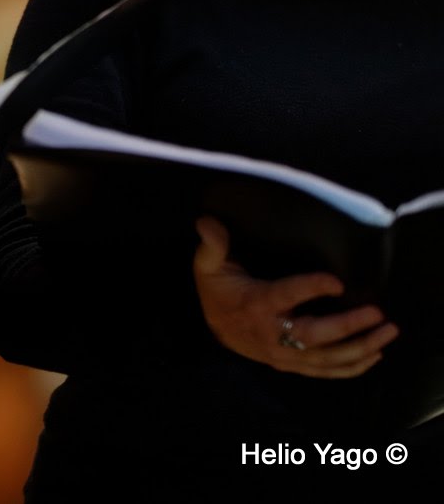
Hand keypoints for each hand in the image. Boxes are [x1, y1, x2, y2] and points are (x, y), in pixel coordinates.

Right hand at [193, 216, 397, 377]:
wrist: (214, 328)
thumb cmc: (217, 290)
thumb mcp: (208, 265)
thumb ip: (212, 245)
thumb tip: (207, 222)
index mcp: (255, 304)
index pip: (287, 295)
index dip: (312, 288)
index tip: (337, 282)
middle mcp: (271, 332)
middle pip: (314, 335)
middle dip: (348, 326)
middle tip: (377, 313)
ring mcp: (283, 353)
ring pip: (326, 357)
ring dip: (360, 348)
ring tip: (386, 333)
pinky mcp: (292, 364)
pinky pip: (325, 371)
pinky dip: (351, 368)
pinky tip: (374, 357)